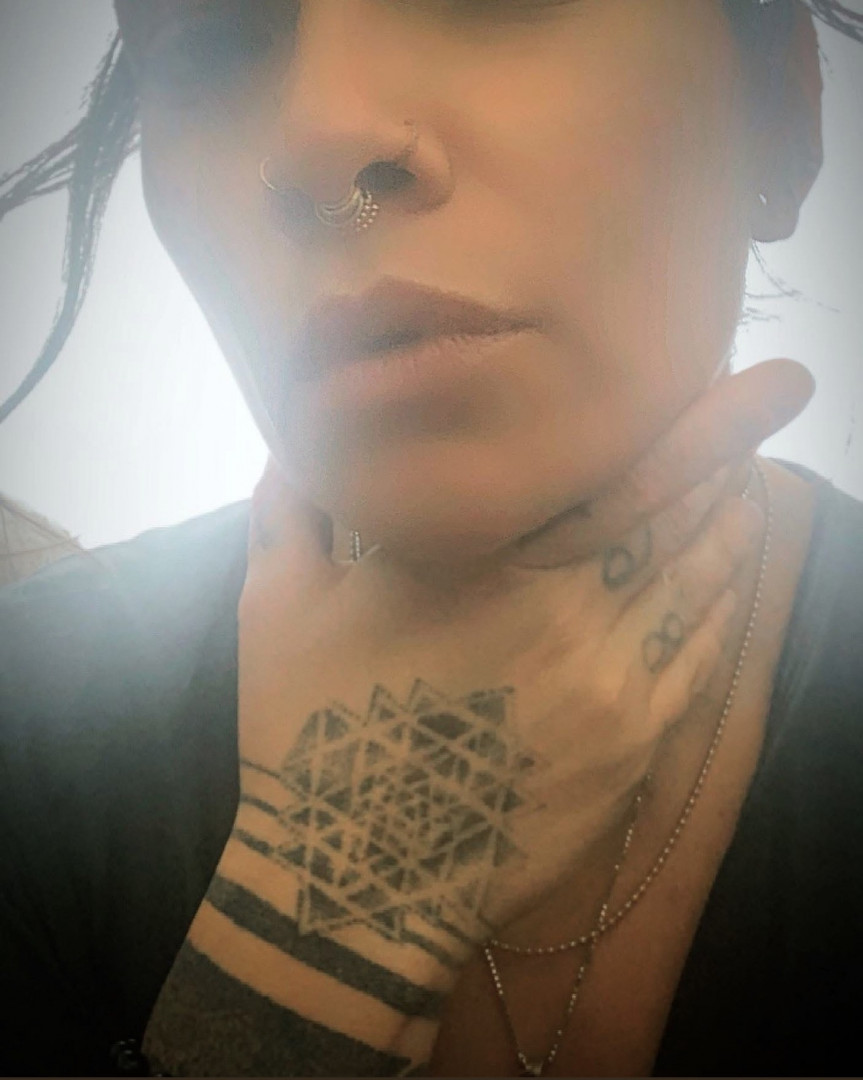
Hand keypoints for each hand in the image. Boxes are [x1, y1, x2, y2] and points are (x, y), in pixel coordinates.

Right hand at [236, 359, 812, 962]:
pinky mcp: (629, 747)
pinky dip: (722, 604)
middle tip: (763, 400)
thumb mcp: (276, 605)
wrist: (354, 879)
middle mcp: (563, 613)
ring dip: (730, 521)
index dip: (685, 421)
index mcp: (479, 564)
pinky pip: (698, 659)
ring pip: (699, 582)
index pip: (610, 471)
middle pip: (674, 516)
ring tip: (748, 478)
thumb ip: (292, 502)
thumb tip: (298, 434)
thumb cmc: (310, 735)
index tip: (728, 376)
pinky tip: (729, 573)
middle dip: (725, 453)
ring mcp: (609, 685)